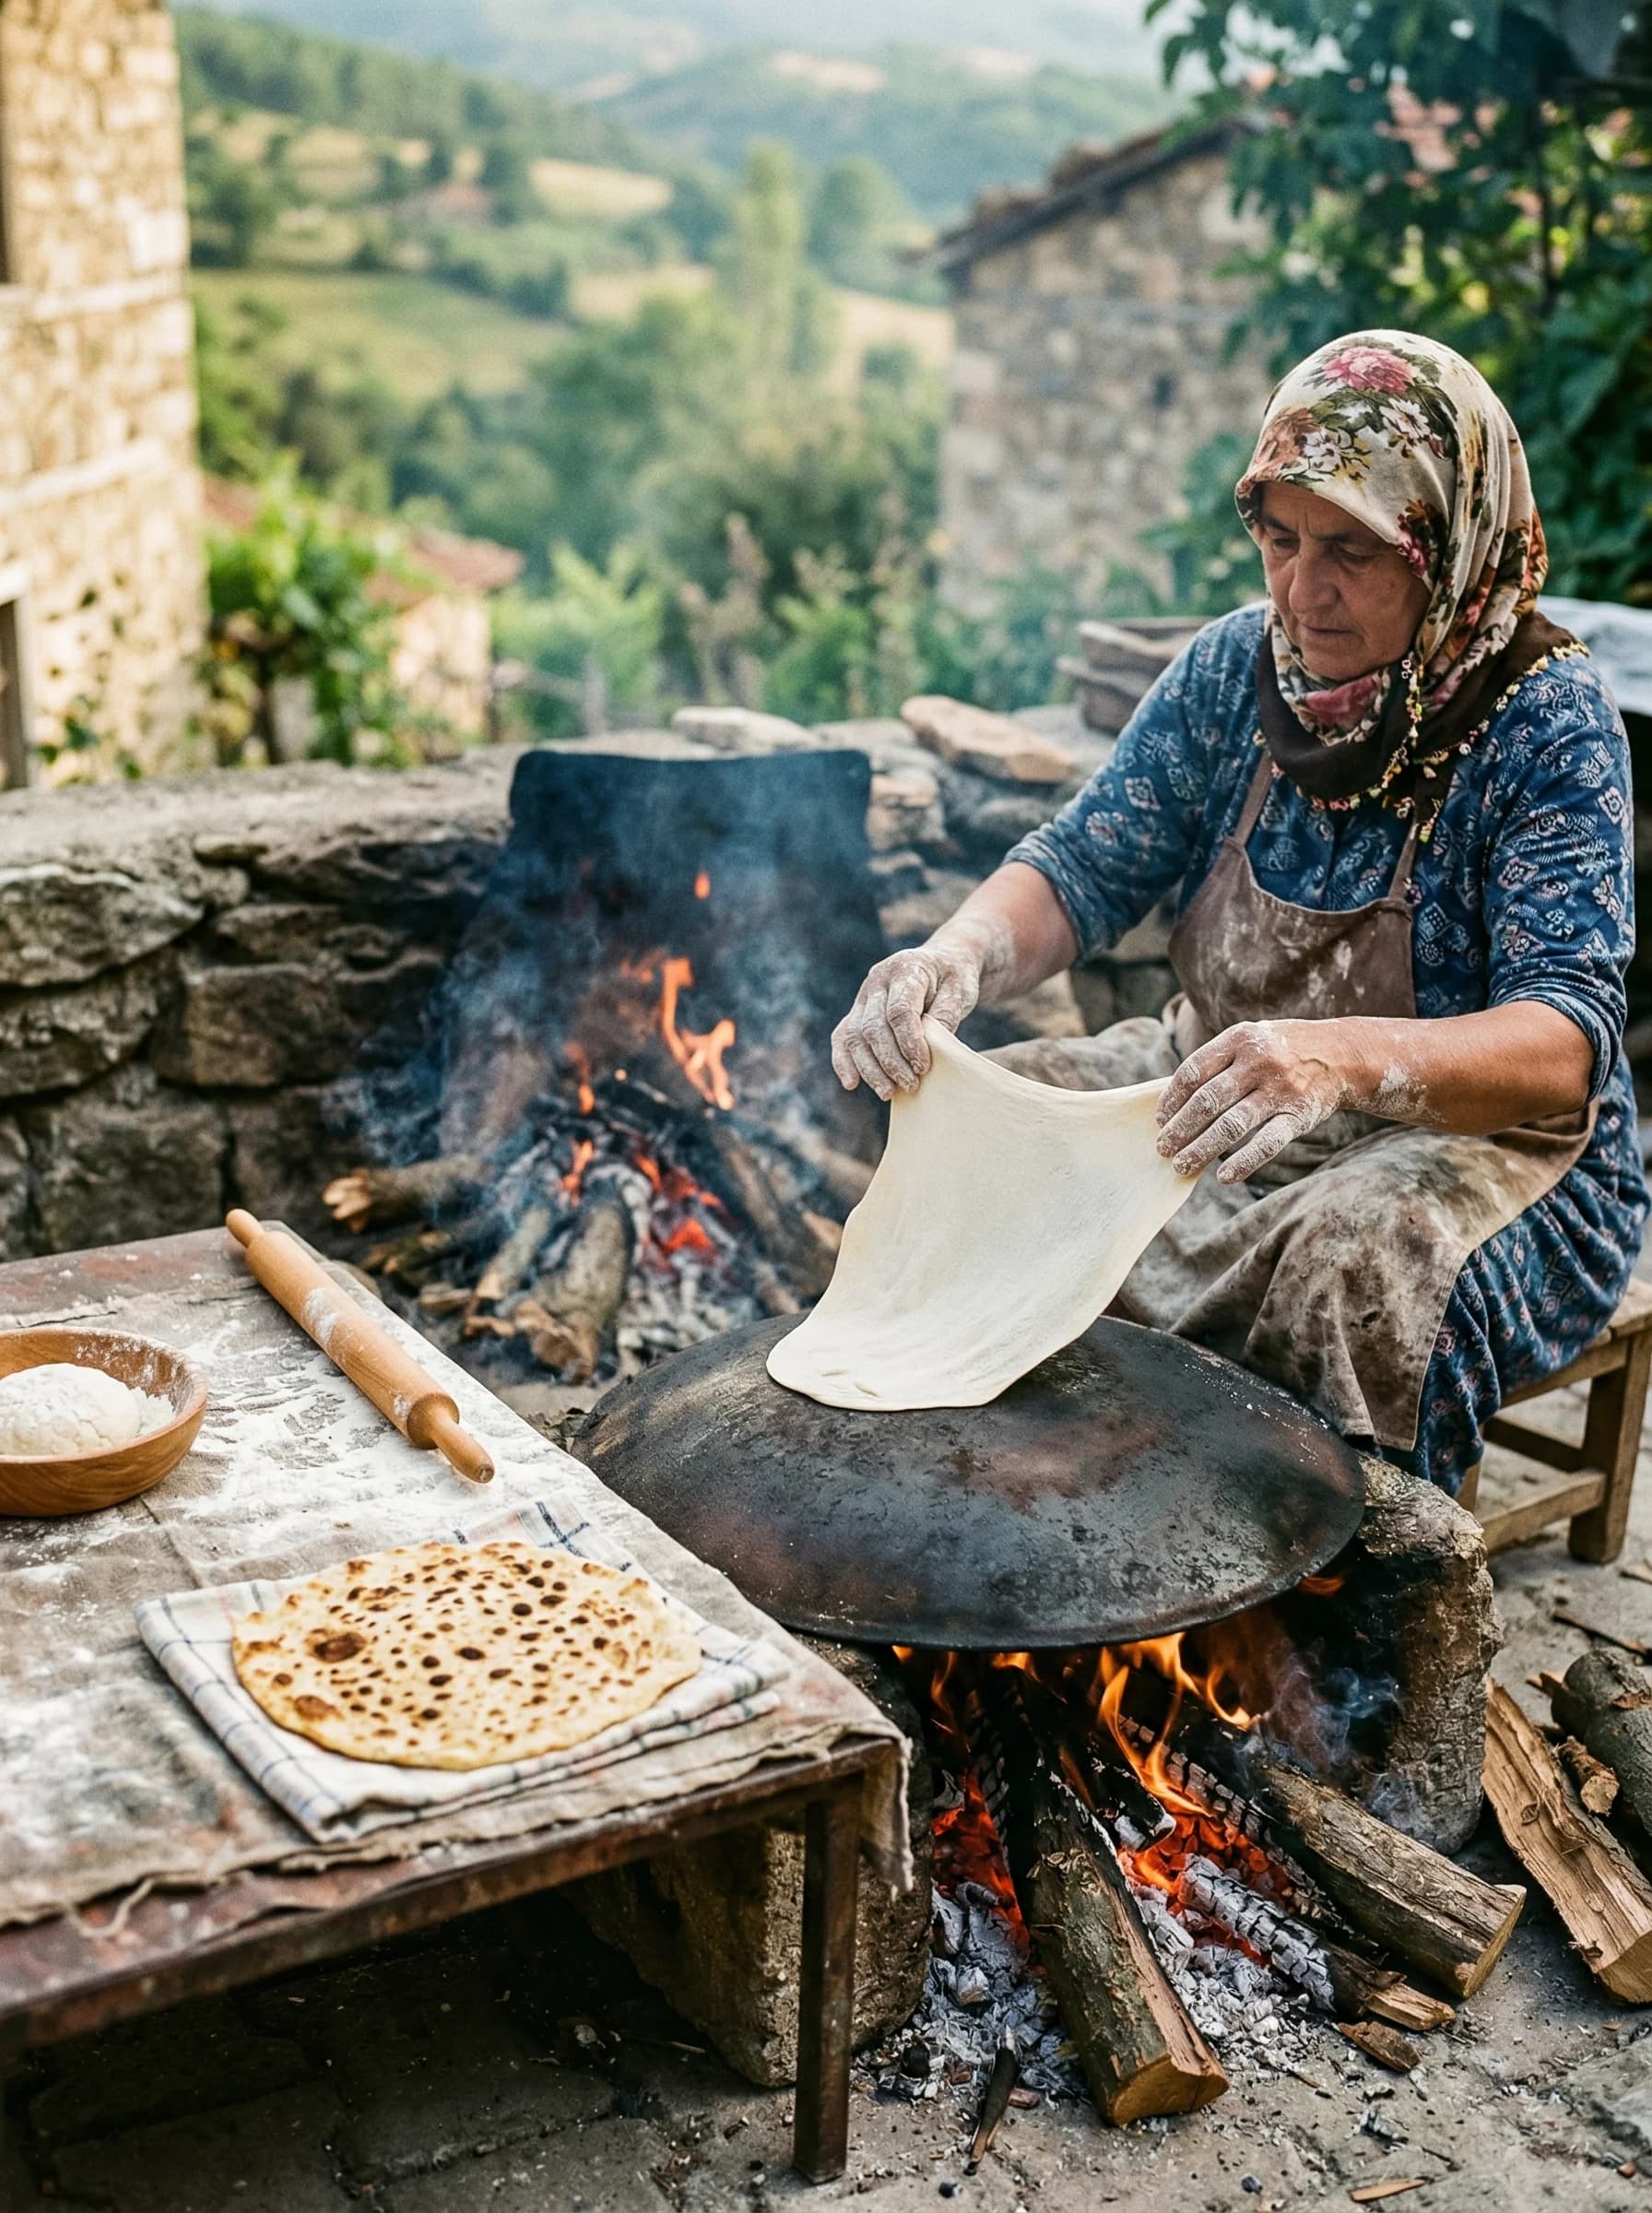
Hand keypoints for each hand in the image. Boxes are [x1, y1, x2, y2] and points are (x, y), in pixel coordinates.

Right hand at [831, 944, 982, 1098]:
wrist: (941, 964)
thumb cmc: (953, 977)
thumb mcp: (961, 989)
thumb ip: (947, 1014)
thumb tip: (931, 1046)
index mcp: (905, 968)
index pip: (899, 1010)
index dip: (910, 1042)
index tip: (923, 1067)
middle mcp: (877, 980)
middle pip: (873, 1027)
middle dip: (891, 1061)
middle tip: (911, 1085)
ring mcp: (863, 996)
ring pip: (855, 1036)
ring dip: (870, 1068)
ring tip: (889, 1093)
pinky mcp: (857, 1012)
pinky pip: (842, 1036)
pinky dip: (843, 1061)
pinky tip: (851, 1084)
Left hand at [1155, 1020, 1350, 1182]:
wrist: (1342, 1055)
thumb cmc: (1282, 1049)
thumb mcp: (1251, 1039)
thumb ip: (1218, 1061)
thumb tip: (1173, 1098)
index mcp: (1240, 1039)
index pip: (1193, 1072)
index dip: (1171, 1098)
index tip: (1159, 1118)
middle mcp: (1259, 1063)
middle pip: (1207, 1101)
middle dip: (1179, 1127)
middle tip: (1162, 1147)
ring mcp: (1280, 1090)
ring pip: (1231, 1125)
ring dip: (1201, 1149)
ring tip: (1180, 1165)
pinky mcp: (1298, 1116)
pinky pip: (1266, 1144)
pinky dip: (1243, 1162)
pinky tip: (1223, 1177)